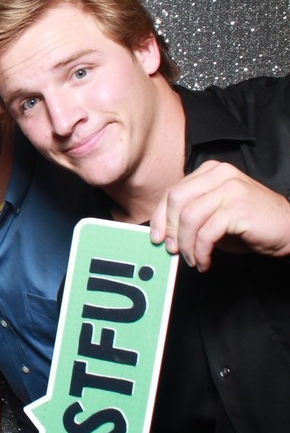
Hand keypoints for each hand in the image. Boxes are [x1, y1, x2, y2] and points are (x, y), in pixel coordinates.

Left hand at [149, 160, 289, 270]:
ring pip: (189, 217)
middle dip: (170, 228)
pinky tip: (204, 261)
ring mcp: (230, 189)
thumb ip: (190, 215)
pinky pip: (207, 233)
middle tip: (172, 249)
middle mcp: (220, 174)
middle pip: (177, 200)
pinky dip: (200, 251)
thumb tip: (162, 233)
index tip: (156, 237)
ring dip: (186, 244)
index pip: (173, 191)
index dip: (160, 216)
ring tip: (191, 259)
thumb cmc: (250, 224)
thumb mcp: (214, 214)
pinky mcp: (238, 208)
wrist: (289, 229)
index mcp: (210, 171)